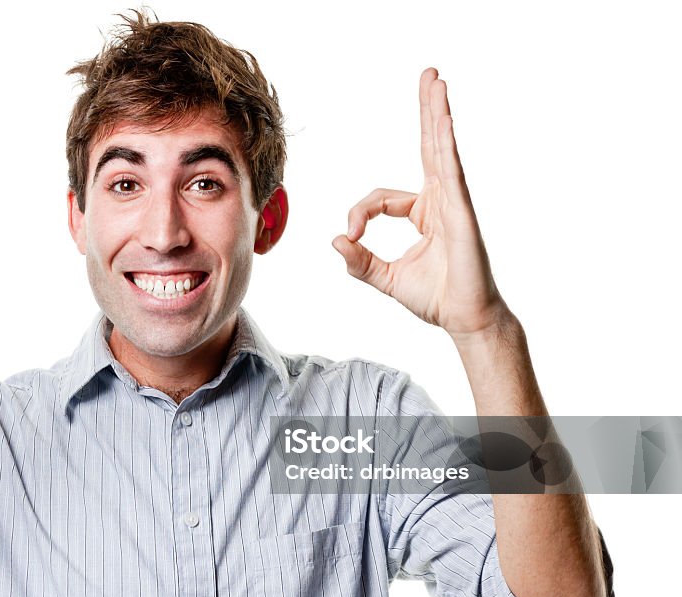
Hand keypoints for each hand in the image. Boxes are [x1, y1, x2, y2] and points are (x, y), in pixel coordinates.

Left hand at [332, 68, 509, 338]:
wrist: (464, 319)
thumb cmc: (436, 297)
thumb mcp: (385, 278)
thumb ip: (359, 260)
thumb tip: (335, 239)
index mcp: (424, 213)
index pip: (381, 197)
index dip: (360, 212)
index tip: (351, 236)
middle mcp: (441, 201)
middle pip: (430, 146)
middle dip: (427, 110)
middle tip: (429, 75)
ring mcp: (454, 204)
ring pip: (442, 150)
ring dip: (437, 113)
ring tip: (436, 81)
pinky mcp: (462, 213)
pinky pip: (451, 172)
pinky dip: (446, 146)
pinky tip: (444, 120)